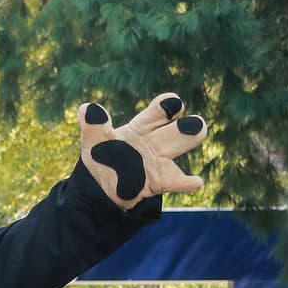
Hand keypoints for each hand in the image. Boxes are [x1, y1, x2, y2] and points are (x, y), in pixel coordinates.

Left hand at [79, 93, 206, 209]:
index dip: (165, 106)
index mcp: (142, 127)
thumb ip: (93, 126)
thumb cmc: (102, 156)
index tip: (172, 101)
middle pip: (175, 131)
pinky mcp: (161, 181)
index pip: (158, 112)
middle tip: (196, 124)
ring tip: (199, 133)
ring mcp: (160, 161)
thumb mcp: (94, 141)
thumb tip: (87, 107)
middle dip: (186, 127)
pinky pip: (178, 181)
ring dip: (188, 141)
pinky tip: (195, 182)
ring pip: (179, 149)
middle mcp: (156, 141)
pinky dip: (188, 182)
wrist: (101, 186)